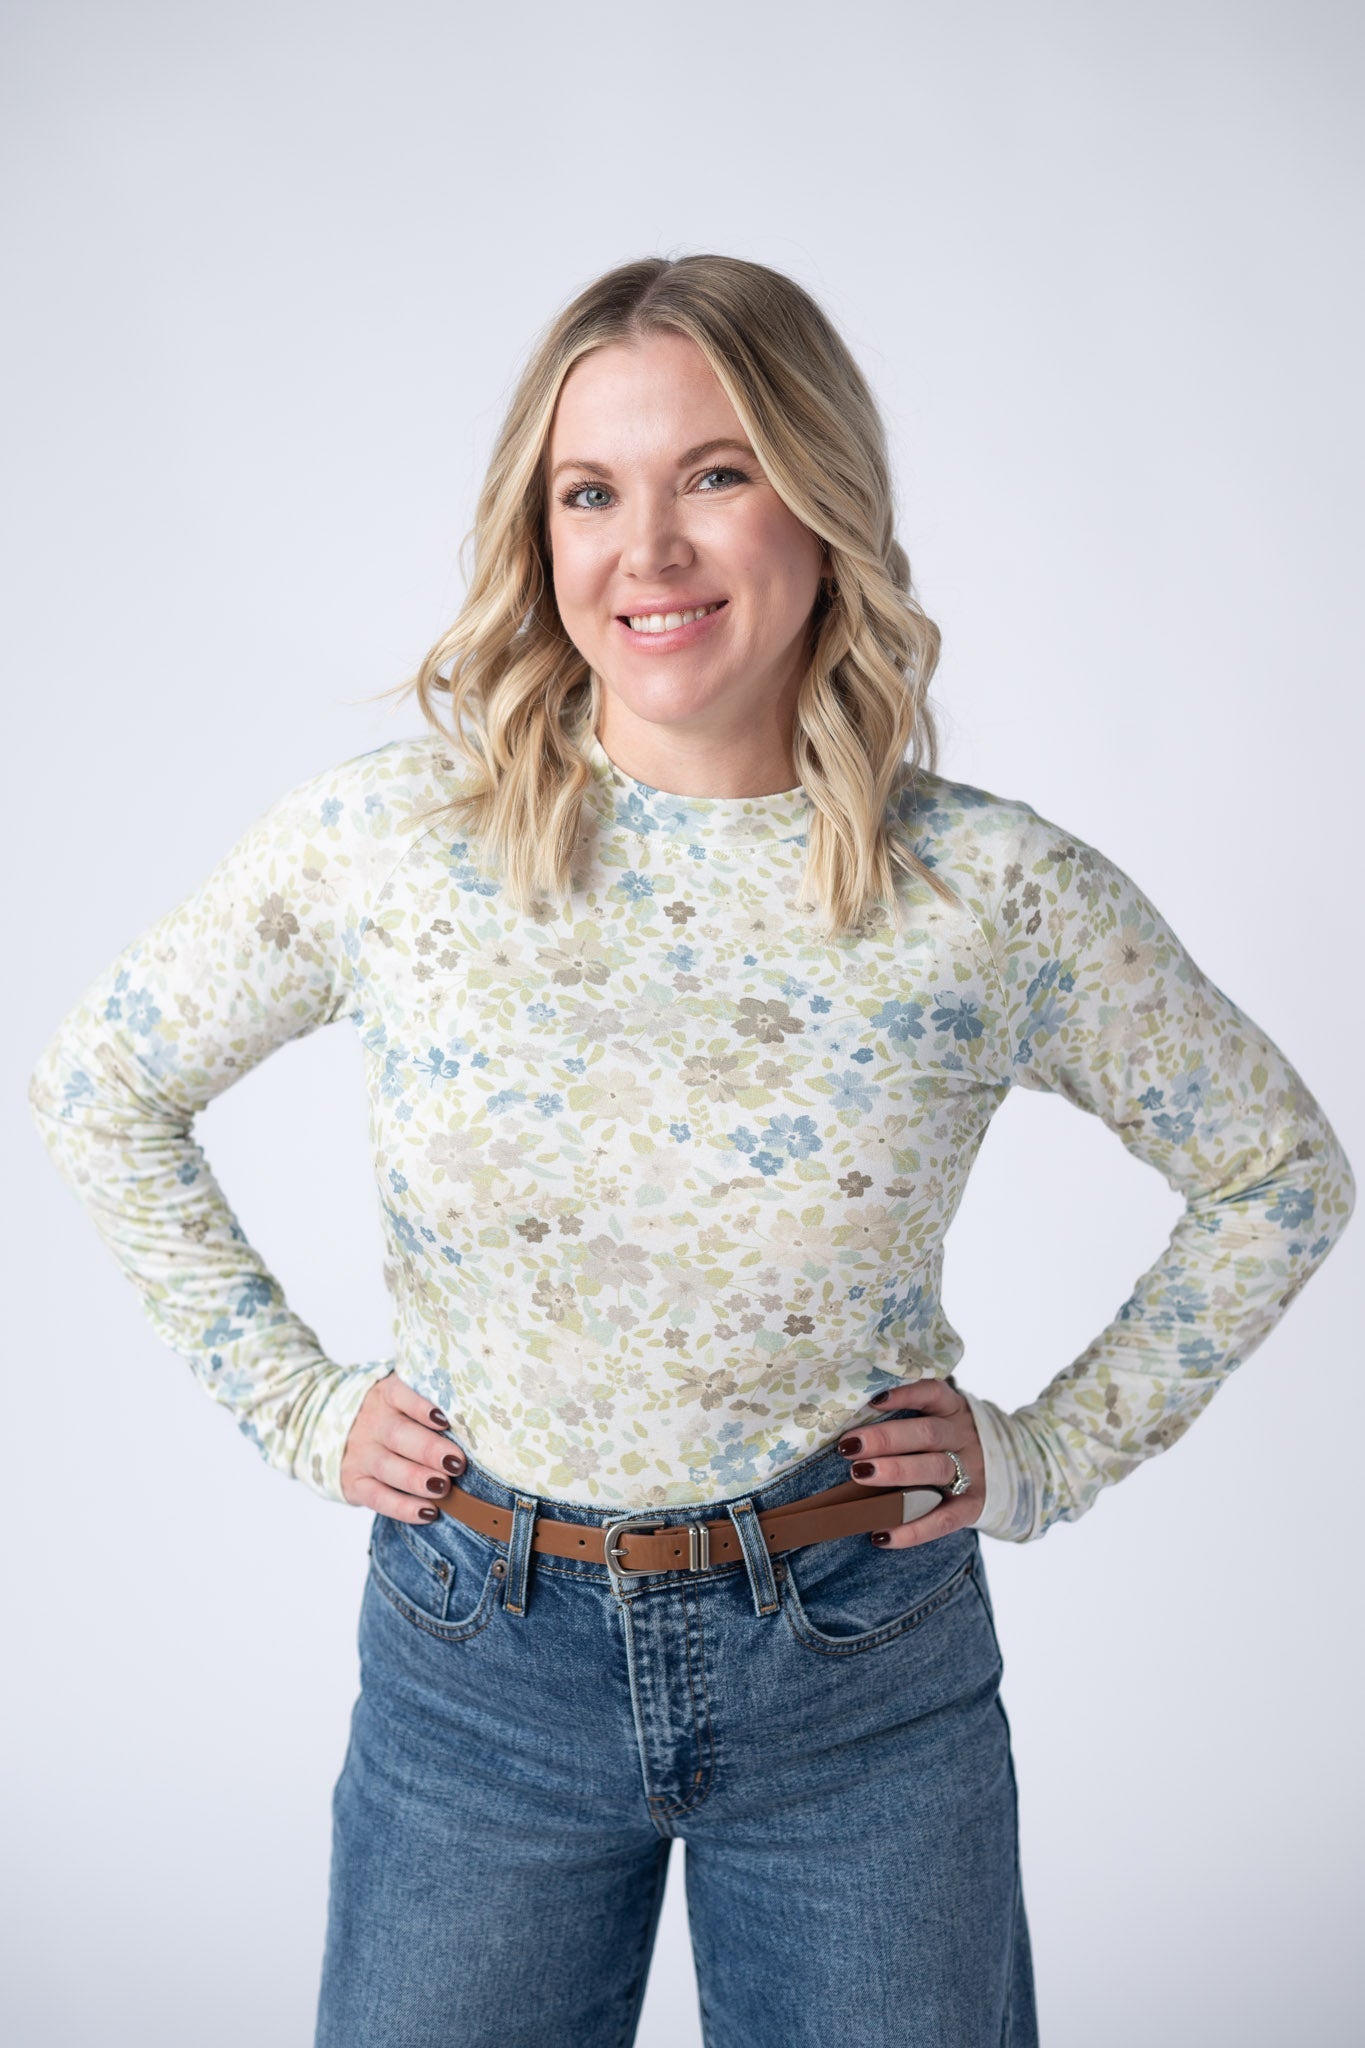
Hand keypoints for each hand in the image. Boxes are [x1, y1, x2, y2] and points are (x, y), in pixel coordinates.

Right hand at [340, 1371, 465, 1522]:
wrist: (331, 1430)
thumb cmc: (389, 1415)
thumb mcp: (400, 1398)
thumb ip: (429, 1403)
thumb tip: (475, 1419)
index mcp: (385, 1396)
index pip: (400, 1394)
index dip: (421, 1406)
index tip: (444, 1419)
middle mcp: (371, 1423)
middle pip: (398, 1435)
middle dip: (429, 1450)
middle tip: (457, 1462)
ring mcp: (361, 1454)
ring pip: (388, 1467)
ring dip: (417, 1479)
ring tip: (443, 1486)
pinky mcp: (354, 1483)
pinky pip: (378, 1498)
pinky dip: (403, 1507)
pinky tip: (428, 1512)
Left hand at [837, 1377, 983, 1546]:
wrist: (1008, 1470)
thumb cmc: (950, 1441)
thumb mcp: (940, 1418)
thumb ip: (906, 1417)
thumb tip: (846, 1424)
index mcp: (952, 1409)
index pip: (932, 1393)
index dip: (905, 1394)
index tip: (872, 1400)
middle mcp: (963, 1436)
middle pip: (927, 1434)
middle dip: (886, 1439)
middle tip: (848, 1446)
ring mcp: (972, 1471)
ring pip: (936, 1470)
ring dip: (896, 1473)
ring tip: (859, 1475)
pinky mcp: (973, 1506)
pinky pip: (944, 1520)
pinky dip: (912, 1529)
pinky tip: (881, 1535)